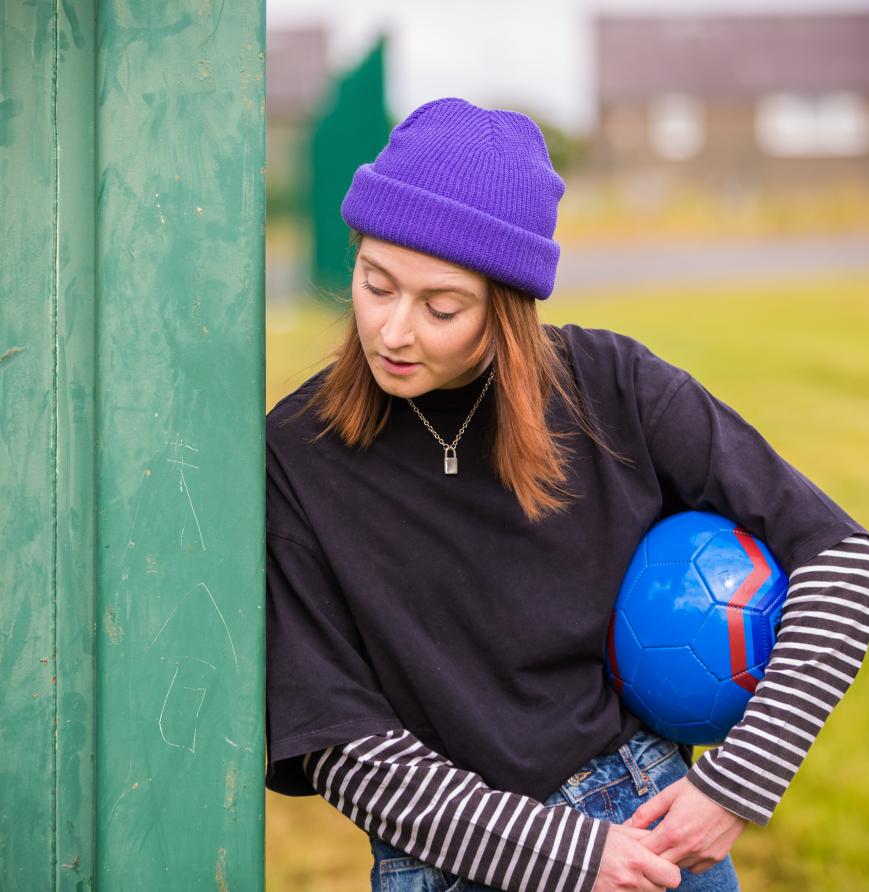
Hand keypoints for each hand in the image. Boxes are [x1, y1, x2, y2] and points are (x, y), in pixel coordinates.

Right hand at [593, 823, 681, 890]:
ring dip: (644, 888)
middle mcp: (632, 880)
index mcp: (637, 859)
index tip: (662, 865)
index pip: (672, 876)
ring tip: (632, 876)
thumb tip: (664, 843)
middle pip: (661, 890)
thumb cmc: (597, 840)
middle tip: (645, 871)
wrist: (569, 853)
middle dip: (657, 881)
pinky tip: (624, 884)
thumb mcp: (624, 832)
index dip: (669, 870)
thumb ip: (646, 838)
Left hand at [624, 777, 746, 873]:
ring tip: (670, 840)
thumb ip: (646, 813)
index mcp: (672, 831)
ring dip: (671, 858)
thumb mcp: (667, 795)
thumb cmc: (696, 788)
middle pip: (660, 865)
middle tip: (652, 841)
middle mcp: (688, 847)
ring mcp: (703, 855)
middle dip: (652, 856)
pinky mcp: (716, 857)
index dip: (637, 847)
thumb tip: (626, 826)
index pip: (646, 852)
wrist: (731, 788)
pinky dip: (689, 860)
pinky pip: (696, 868)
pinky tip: (688, 844)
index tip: (635, 840)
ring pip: (678, 867)